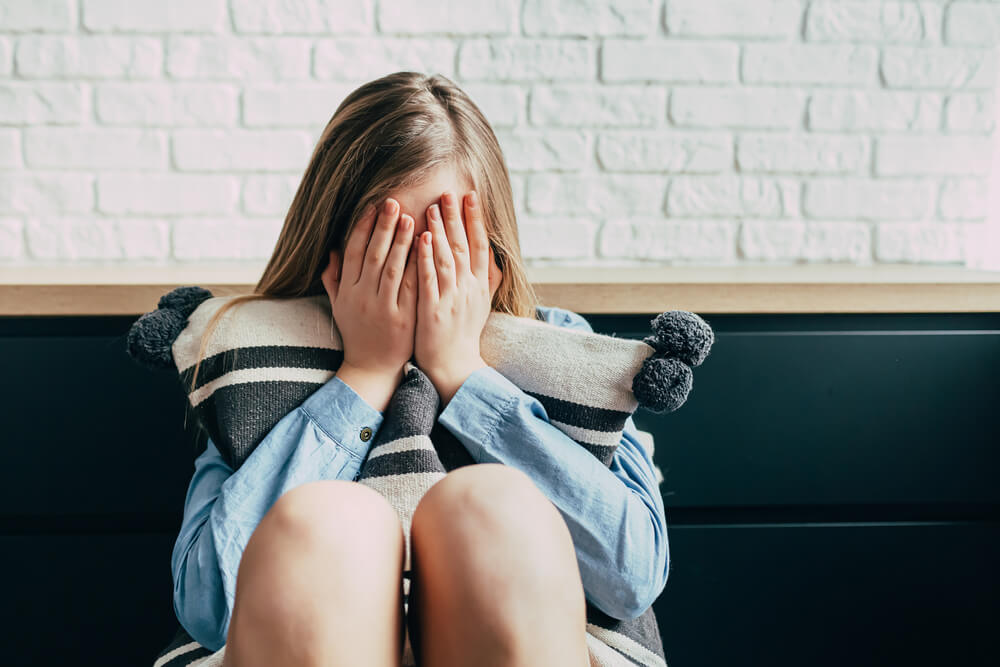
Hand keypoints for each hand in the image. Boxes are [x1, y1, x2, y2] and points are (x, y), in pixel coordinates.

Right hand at [320, 198, 417, 411]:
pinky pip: (411, 288)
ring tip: (412, 218)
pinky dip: (417, 267)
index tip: (372, 206)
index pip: (354, 251)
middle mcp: (363, 297)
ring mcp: (383, 308)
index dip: (363, 227)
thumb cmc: (357, 332)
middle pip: (373, 255)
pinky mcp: (404, 319)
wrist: (372, 367)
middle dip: (384, 227)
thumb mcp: (339, 306)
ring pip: (392, 269)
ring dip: (402, 242)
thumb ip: (334, 278)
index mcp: (348, 290)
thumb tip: (331, 250)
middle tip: (394, 203)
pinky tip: (426, 250)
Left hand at [414, 190, 490, 405]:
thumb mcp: (481, 305)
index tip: (471, 196)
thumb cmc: (463, 334)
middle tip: (450, 192)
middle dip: (456, 218)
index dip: (476, 220)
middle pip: (464, 247)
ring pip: (448, 259)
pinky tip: (422, 240)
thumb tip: (493, 259)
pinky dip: (427, 258)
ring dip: (441, 232)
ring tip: (433, 208)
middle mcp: (469, 289)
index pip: (480, 246)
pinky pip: (430, 280)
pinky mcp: (434, 311)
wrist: (454, 366)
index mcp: (480, 286)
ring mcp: (452, 299)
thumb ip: (486, 281)